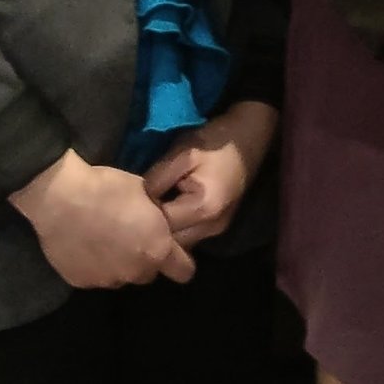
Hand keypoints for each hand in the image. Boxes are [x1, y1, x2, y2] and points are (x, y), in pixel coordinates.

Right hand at [10, 150, 195, 288]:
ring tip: (102, 238)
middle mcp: (136, 271)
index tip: (171, 247)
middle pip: (149, 272)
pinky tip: (83, 243)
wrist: (60, 198)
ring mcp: (107, 280)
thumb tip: (156, 221)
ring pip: (121, 276)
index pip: (184, 271)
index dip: (180, 259)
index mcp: (157, 249)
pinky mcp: (82, 282)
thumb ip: (156, 215)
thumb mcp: (145, 191)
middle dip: (144, 258)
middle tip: (130, 235)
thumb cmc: (108, 187)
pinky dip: (93, 264)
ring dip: (118, 262)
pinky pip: (95, 276)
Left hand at [143, 99, 278, 244]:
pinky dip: (178, 229)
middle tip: (141, 209)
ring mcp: (217, 230)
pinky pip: (190, 236)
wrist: (247, 139)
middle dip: (154, 228)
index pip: (163, 224)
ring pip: (181, 243)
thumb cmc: (214, 143)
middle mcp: (212, 227)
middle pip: (172, 242)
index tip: (135, 200)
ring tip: (154, 210)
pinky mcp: (218, 227)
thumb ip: (159, 177)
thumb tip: (140, 198)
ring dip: (166, 231)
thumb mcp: (182, 153)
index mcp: (203, 208)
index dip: (146, 212)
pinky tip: (169, 212)